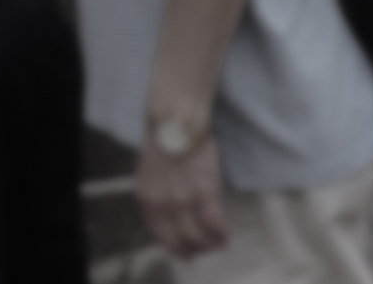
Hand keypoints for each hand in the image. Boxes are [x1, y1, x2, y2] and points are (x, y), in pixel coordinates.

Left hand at [136, 132, 226, 258]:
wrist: (177, 120)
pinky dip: (221, 232)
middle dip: (192, 250)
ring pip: (196, 235)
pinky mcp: (203, 192)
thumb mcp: (152, 171)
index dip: (173, 246)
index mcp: (145, 198)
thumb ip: (158, 191)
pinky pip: (213, 221)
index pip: (158, 233)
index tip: (185, 252)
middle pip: (177, 239)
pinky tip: (227, 235)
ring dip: (209, 244)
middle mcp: (160, 205)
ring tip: (219, 245)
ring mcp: (182, 200)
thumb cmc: (167, 137)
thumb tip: (172, 206)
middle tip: (204, 252)